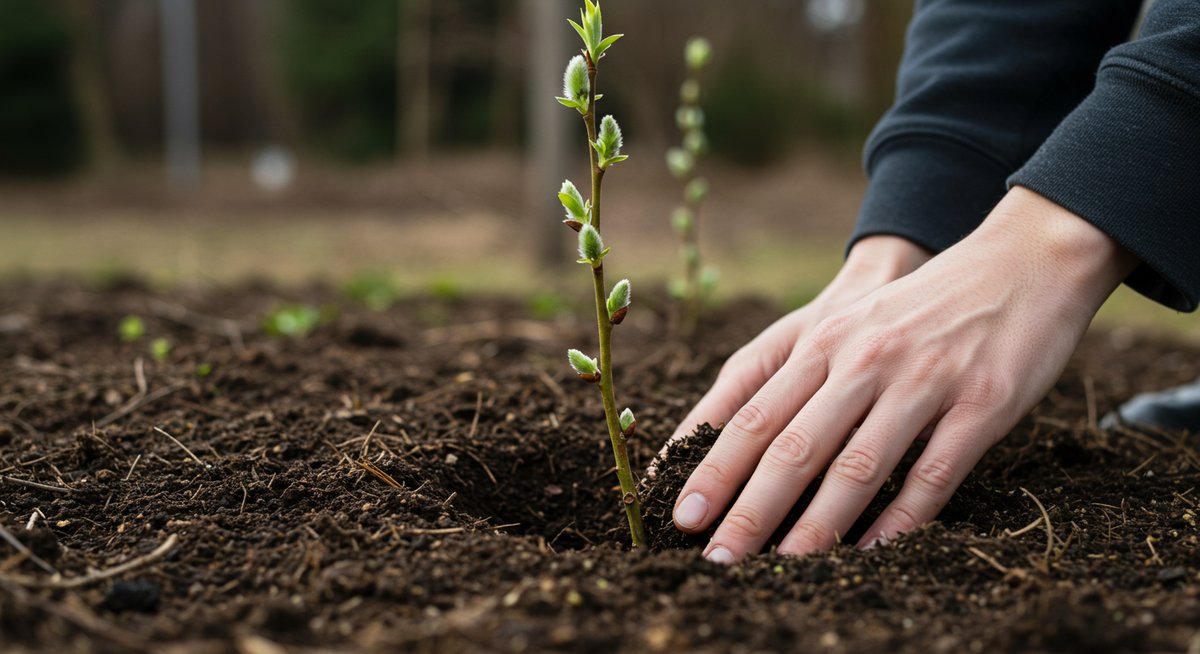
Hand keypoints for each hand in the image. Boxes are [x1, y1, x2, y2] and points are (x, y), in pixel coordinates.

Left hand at [672, 187, 1137, 562]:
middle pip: (792, 445)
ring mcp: (922, 380)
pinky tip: (873, 551)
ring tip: (785, 566)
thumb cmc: (913, 305)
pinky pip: (933, 473)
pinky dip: (901, 519)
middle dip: (749, 509)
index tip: (683, 516)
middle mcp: (862, 359)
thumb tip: (724, 431)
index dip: (714, 469)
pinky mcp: (980, 402)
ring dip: (817, 525)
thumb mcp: (841, 321)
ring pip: (857, 466)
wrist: (1020, 261)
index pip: (752, 414)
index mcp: (822, 341)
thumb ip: (787, 369)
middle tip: (718, 558)